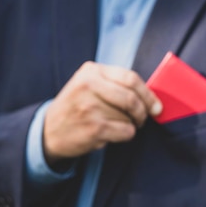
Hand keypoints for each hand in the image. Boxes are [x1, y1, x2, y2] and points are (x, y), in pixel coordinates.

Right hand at [43, 61, 161, 165]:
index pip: (131, 78)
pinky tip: (112, 133)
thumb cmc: (77, 106)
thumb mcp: (88, 84)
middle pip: (132, 98)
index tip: (156, 106)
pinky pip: (126, 131)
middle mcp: (89, 85)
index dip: (148, 94)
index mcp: (91, 71)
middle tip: (142, 119)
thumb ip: (115, 83)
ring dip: (131, 124)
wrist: (49, 130)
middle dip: (143, 112)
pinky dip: (126, 135)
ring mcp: (90, 107)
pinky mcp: (93, 128)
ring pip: (130, 116)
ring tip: (118, 125)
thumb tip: (153, 96)